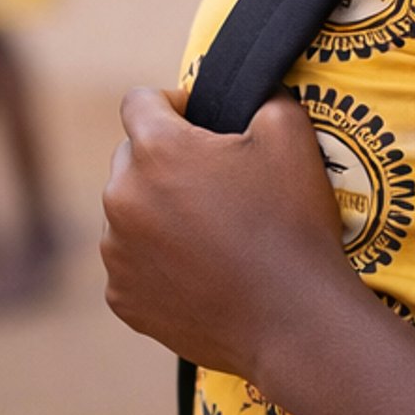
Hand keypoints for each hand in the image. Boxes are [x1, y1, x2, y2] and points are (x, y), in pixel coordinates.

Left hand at [101, 88, 355, 384]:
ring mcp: (117, 254)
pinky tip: (199, 270)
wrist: (296, 322)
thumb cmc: (292, 224)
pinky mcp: (123, 299)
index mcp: (155, 150)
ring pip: (128, 211)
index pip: (139, 101)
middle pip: (130, 158)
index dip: (173, 103)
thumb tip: (247, 92)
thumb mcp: (289, 131)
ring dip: (157, 211)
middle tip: (213, 183)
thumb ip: (258, 95)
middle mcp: (121, 198)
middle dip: (164, 160)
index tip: (200, 122)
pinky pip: (130, 262)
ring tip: (209, 232)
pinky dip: (155, 260)